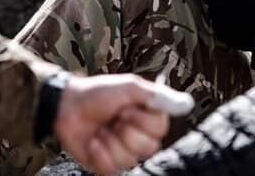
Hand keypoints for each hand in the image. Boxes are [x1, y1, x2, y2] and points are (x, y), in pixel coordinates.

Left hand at [54, 74, 173, 174]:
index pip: (160, 129)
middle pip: (148, 147)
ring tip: (102, 128)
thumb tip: (187, 103)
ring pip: (130, 159)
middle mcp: (139, 137)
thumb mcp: (129, 87)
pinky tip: (94, 140)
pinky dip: (100, 152)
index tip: (126, 107)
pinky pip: (112, 168)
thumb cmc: (98, 93)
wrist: (67, 106)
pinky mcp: (107, 165)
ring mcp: (123, 153)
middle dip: (126, 130)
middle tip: (113, 117)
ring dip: (111, 140)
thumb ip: (158, 96)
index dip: (141, 119)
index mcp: (148, 117)